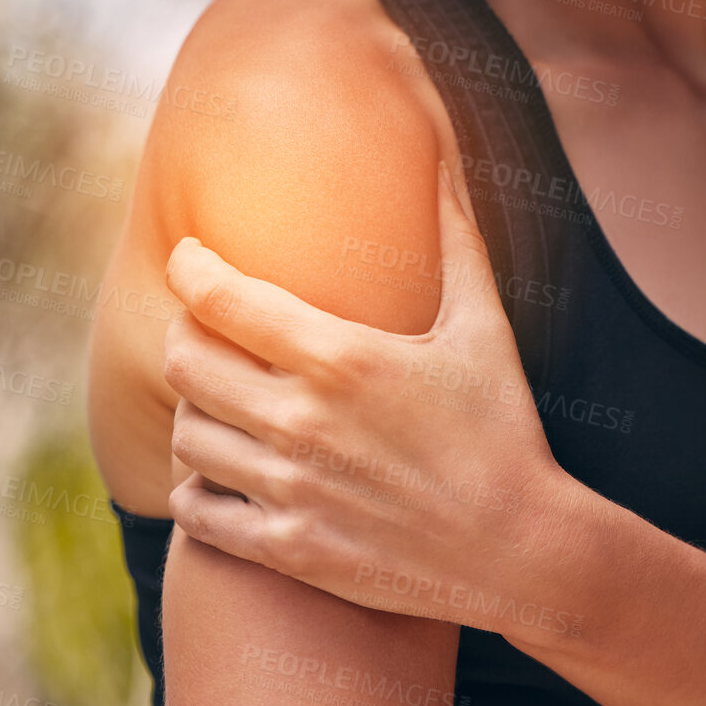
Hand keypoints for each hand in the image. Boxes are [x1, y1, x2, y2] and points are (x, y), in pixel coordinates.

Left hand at [161, 162, 578, 637]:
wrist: (523, 551)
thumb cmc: (505, 432)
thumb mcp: (484, 328)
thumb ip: (455, 237)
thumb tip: (446, 154)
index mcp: (342, 356)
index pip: (218, 297)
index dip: (189, 269)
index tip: (190, 262)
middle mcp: (304, 421)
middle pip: (182, 362)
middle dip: (184, 339)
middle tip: (204, 337)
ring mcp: (292, 489)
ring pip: (185, 437)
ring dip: (195, 416)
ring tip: (221, 409)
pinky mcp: (290, 548)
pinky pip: (196, 513)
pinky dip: (196, 492)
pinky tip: (223, 479)